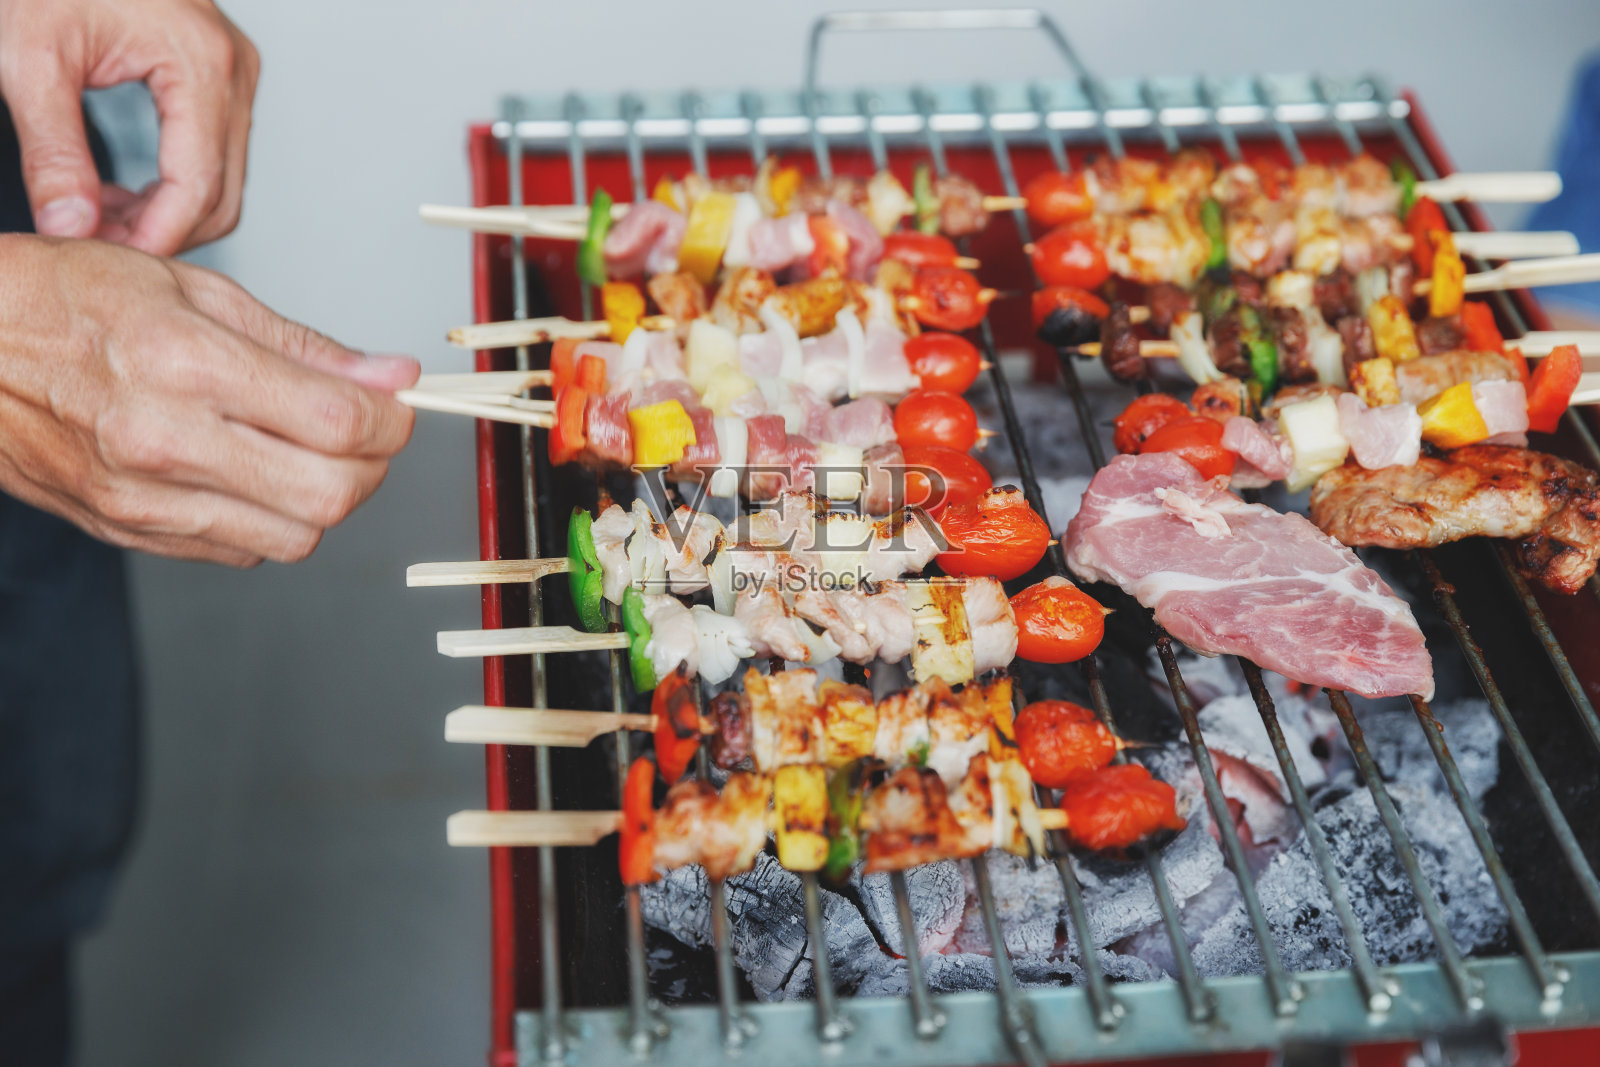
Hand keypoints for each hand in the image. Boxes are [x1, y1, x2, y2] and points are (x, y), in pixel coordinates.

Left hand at [0, 0, 258, 255]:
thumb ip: (53, 152)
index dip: (154, 238)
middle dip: (161, 232)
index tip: (106, 261)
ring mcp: (234, 74)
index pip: (198, 188)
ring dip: (167, 214)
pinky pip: (214, 156)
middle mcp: (233, 69)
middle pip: (222, 196)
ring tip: (98, 216)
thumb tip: (71, 228)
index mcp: (202, 62)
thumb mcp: (31, 58)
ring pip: (222, 183)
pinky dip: (173, 187)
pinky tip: (122, 191)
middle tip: (91, 242)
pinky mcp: (221, 78)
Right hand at [0, 235, 417, 565]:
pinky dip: (270, 519)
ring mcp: (144, 498)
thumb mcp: (192, 289)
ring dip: (325, 498)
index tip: (397, 404)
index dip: (392, 420)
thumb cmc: (65, 301)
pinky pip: (240, 550)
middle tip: (367, 434)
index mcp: (185, 364)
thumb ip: (302, 344)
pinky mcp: (129, 531)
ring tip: (307, 450)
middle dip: (373, 467)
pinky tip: (253, 473)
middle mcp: (165, 441)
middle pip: (329, 495)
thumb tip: (389, 376)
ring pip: (294, 536)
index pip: (339, 423)